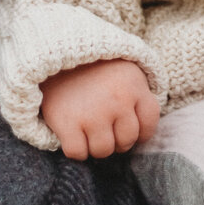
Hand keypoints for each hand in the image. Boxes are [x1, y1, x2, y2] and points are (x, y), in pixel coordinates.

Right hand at [40, 58, 159, 158]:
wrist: (54, 51)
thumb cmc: (93, 66)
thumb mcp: (124, 71)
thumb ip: (138, 96)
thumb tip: (142, 133)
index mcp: (134, 85)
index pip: (149, 124)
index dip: (141, 132)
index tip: (127, 128)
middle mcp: (117, 101)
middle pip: (126, 141)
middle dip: (116, 140)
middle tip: (104, 127)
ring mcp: (93, 114)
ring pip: (103, 151)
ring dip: (95, 146)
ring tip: (88, 129)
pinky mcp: (67, 123)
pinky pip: (78, 153)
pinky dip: (76, 149)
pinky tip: (73, 134)